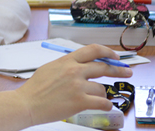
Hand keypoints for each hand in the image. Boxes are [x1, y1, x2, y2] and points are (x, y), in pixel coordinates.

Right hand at [15, 44, 132, 125]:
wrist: (27, 103)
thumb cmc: (35, 89)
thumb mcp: (50, 69)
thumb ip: (67, 65)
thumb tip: (83, 66)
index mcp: (66, 61)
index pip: (93, 50)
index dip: (108, 52)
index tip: (115, 57)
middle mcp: (74, 71)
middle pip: (103, 67)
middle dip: (119, 70)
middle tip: (127, 73)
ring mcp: (78, 86)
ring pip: (102, 88)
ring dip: (100, 94)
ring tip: (90, 99)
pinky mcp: (81, 101)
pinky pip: (103, 102)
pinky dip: (105, 105)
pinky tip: (101, 106)